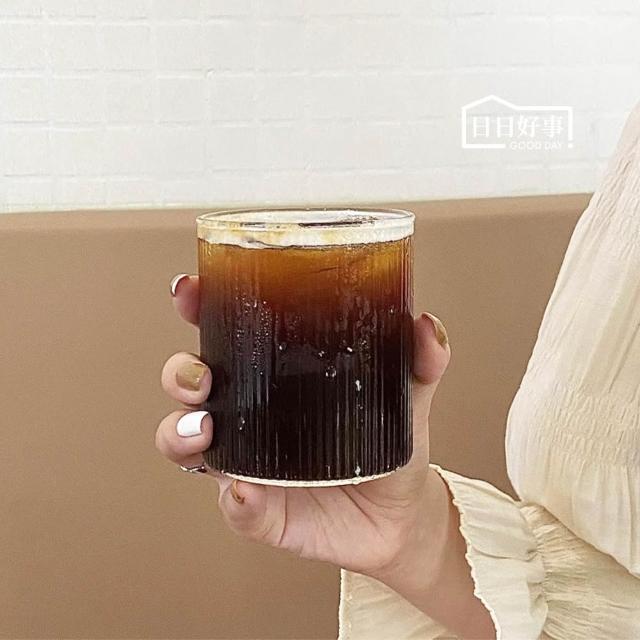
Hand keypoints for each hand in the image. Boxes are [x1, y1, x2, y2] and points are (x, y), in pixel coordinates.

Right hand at [156, 274, 450, 579]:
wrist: (401, 516)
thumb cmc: (389, 446)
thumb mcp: (407, 396)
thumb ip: (420, 361)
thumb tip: (425, 325)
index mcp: (275, 376)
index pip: (225, 333)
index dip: (200, 309)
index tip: (190, 290)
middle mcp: (250, 414)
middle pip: (192, 384)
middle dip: (180, 373)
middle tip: (200, 374)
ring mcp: (249, 463)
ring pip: (186, 444)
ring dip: (181, 434)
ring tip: (206, 430)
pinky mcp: (261, 511)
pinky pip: (235, 507)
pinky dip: (236, 501)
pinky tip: (247, 493)